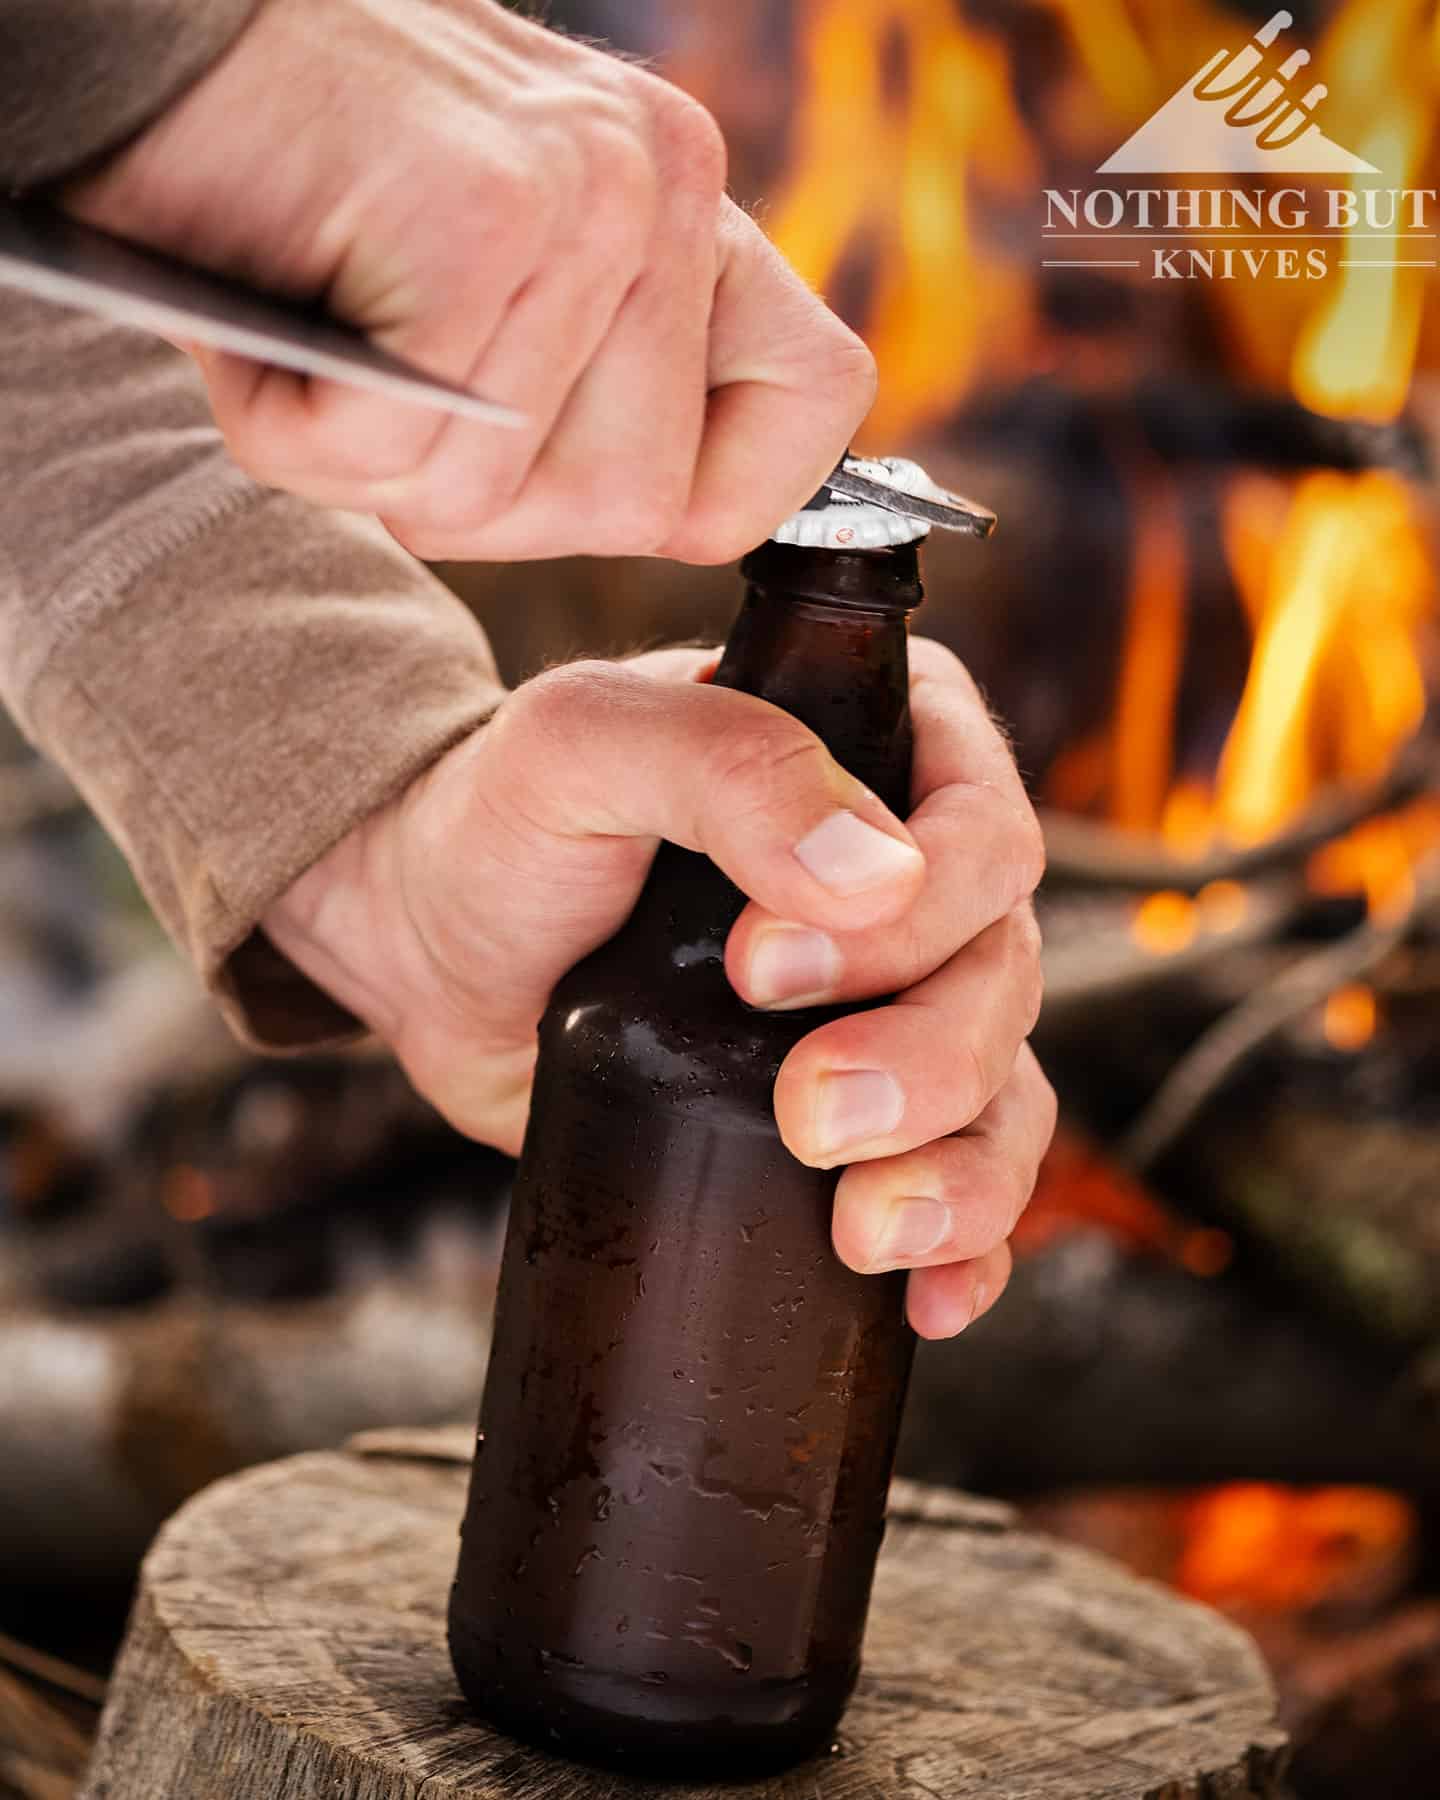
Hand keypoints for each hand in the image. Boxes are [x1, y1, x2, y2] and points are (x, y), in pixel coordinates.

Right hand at [64, 0, 874, 563]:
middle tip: (387, 386)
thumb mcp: (494, 287)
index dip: (711, 490)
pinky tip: (280, 337)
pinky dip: (307, 436)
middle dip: (487, 497)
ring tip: (325, 341)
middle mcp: (665, 186)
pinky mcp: (484, 214)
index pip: (812, 414)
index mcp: (688, 210)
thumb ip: (595, 380)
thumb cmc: (301, 193)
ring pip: (506, 494)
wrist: (146, 47)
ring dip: (380, 467)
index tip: (583, 462)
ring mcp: (591, 197)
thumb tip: (644, 503)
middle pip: (634, 504)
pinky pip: (406, 450)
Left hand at [264, 641, 1053, 1339]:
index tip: (761, 968)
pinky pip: (959, 1184)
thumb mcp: (587, 745)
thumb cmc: (505, 822)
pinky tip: (928, 1299)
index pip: (984, 835)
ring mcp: (891, 1005)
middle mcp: (913, 880)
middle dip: (928, 1062)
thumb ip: (723, 765)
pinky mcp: (855, 1115)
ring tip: (867, 1227)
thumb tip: (873, 874)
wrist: (433, 945)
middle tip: (808, 1109)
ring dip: (959, 1175)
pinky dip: (964, 1247)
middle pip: (1001, 979)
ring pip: (1000, 1094)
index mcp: (882, 756)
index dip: (918, 914)